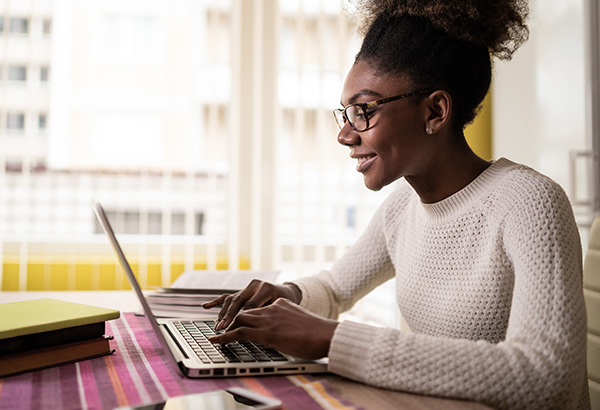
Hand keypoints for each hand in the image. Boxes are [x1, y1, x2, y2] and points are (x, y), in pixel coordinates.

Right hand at [202, 279, 301, 330]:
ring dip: (223, 313)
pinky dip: (216, 302)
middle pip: (238, 301)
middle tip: (222, 328)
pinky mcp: (243, 291)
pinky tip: (205, 306)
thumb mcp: (283, 310)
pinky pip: (228, 296)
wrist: (289, 293)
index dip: (242, 318)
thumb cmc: (288, 305)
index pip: (250, 305)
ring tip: (218, 325)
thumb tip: (258, 331)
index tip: (235, 331)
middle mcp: (256, 285)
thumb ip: (270, 317)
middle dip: (229, 316)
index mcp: (267, 288)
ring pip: (232, 299)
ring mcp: (248, 287)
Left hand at [208, 298, 337, 359]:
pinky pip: (240, 332)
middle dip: (230, 318)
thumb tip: (279, 334)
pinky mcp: (266, 331)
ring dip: (225, 327)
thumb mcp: (297, 322)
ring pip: (239, 318)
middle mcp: (272, 307)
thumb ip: (285, 323)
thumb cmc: (318, 333)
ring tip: (215, 335)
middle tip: (220, 327)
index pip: (256, 307)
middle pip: (244, 309)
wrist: (326, 334)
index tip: (235, 320)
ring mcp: (268, 318)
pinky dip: (225, 336)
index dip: (244, 314)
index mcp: (280, 304)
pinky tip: (217, 340)